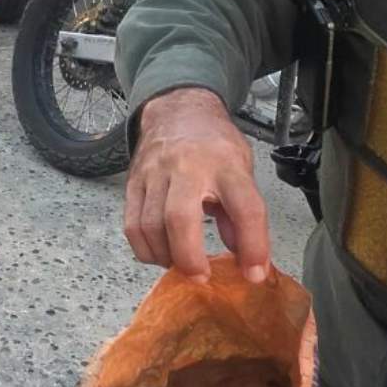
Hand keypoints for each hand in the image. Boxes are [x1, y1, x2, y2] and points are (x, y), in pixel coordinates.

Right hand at [124, 88, 269, 281]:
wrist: (178, 110)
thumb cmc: (214, 143)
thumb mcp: (242, 168)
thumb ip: (242, 212)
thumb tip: (245, 260)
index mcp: (225, 164)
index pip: (244, 207)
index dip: (253, 245)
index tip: (254, 273)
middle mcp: (187, 166)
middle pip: (180, 217)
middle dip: (190, 257)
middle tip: (201, 277)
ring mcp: (155, 173)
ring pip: (150, 225)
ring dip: (166, 256)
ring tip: (181, 265)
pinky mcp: (134, 181)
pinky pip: (132, 224)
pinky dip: (145, 248)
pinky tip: (161, 253)